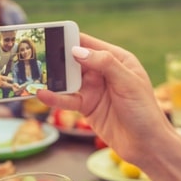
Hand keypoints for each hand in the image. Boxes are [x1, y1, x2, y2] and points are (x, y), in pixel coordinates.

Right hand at [38, 34, 171, 160]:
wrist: (147, 145)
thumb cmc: (144, 111)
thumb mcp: (127, 83)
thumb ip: (104, 64)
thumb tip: (77, 51)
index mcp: (117, 60)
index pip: (89, 44)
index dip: (70, 39)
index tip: (51, 35)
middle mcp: (103, 72)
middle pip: (74, 61)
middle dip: (56, 59)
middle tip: (35, 57)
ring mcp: (94, 90)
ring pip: (68, 80)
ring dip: (53, 79)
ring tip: (34, 77)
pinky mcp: (87, 107)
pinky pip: (67, 99)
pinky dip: (55, 98)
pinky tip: (43, 95)